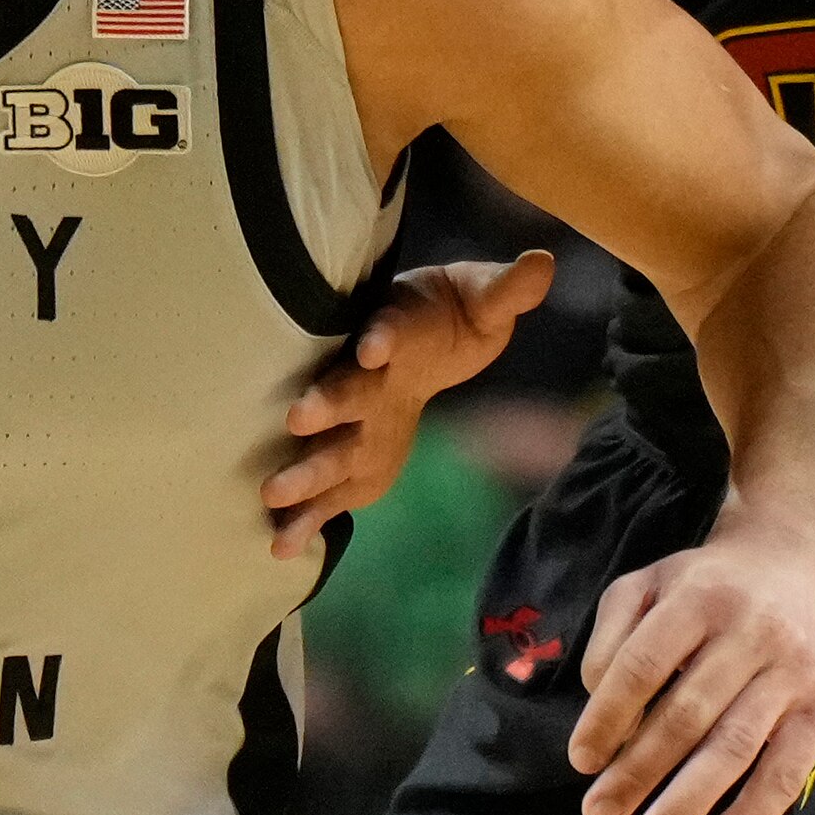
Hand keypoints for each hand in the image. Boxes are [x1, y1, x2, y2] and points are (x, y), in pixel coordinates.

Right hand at [264, 252, 554, 557]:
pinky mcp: (347, 456)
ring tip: (272, 494)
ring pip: (326, 444)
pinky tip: (281, 548)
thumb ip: (508, 291)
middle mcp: (364, 378)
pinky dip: (302, 517)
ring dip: (303, 468)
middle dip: (326, 405)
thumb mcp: (483, 300)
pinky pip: (324, 490)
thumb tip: (542, 265)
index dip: (383, 337)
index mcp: (397, 334)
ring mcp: (351, 421)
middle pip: (346, 392)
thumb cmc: (449, 318)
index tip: (376, 347)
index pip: (389, 331)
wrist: (414, 342)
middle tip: (296, 418)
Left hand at [564, 520, 814, 814]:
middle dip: (638, 772)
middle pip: (686, 714)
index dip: (608, 717)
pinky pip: (787, 773)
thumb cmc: (706, 588)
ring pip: (735, 747)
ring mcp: (794, 672)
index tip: (581, 761)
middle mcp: (752, 632)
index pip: (643, 665)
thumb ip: (612, 636)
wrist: (797, 563)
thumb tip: (599, 706)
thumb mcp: (648, 584)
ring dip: (687, 802)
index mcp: (698, 599)